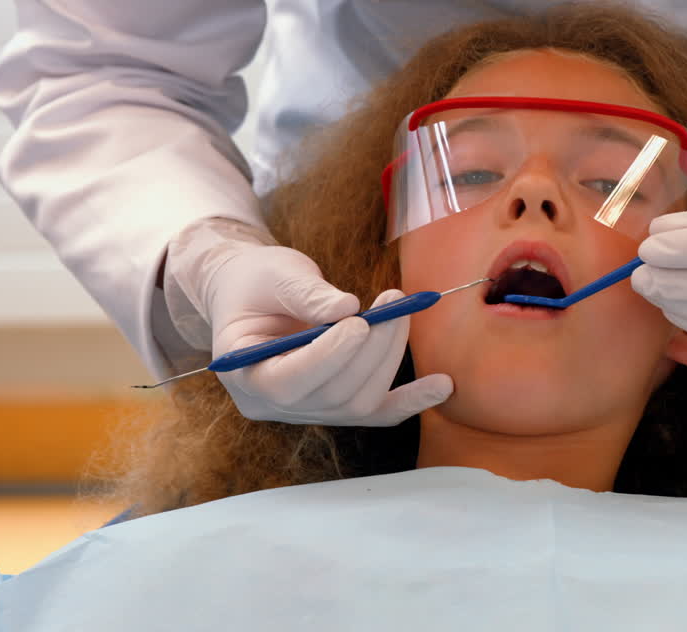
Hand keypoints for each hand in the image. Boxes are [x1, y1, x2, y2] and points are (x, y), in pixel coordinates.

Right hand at [164, 218, 451, 424]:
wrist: (255, 293)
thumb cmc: (257, 281)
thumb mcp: (272, 275)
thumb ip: (305, 292)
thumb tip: (347, 307)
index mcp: (244, 374)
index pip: (287, 383)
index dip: (327, 357)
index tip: (359, 321)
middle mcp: (274, 405)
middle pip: (332, 393)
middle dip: (370, 348)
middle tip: (394, 302)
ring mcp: (308, 411)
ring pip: (359, 402)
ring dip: (389, 357)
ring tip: (401, 311)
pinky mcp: (337, 404)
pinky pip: (378, 412)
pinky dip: (412, 400)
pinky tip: (443, 386)